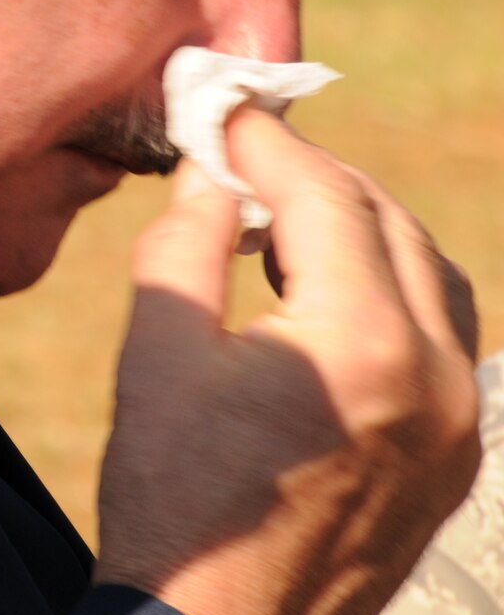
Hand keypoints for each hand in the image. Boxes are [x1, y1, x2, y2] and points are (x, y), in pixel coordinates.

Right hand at [94, 108, 480, 614]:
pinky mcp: (454, 460)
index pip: (327, 199)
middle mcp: (436, 379)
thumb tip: (209, 172)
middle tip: (246, 156)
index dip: (270, 144)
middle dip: (317, 178)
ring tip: (278, 222)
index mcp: (361, 346)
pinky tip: (320, 297)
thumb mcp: (156, 357)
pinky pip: (445, 341)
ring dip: (361, 231)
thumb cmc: (173, 501)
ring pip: (434, 278)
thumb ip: (185, 245)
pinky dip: (390, 292)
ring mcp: (457, 425)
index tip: (225, 113)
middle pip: (390, 226)